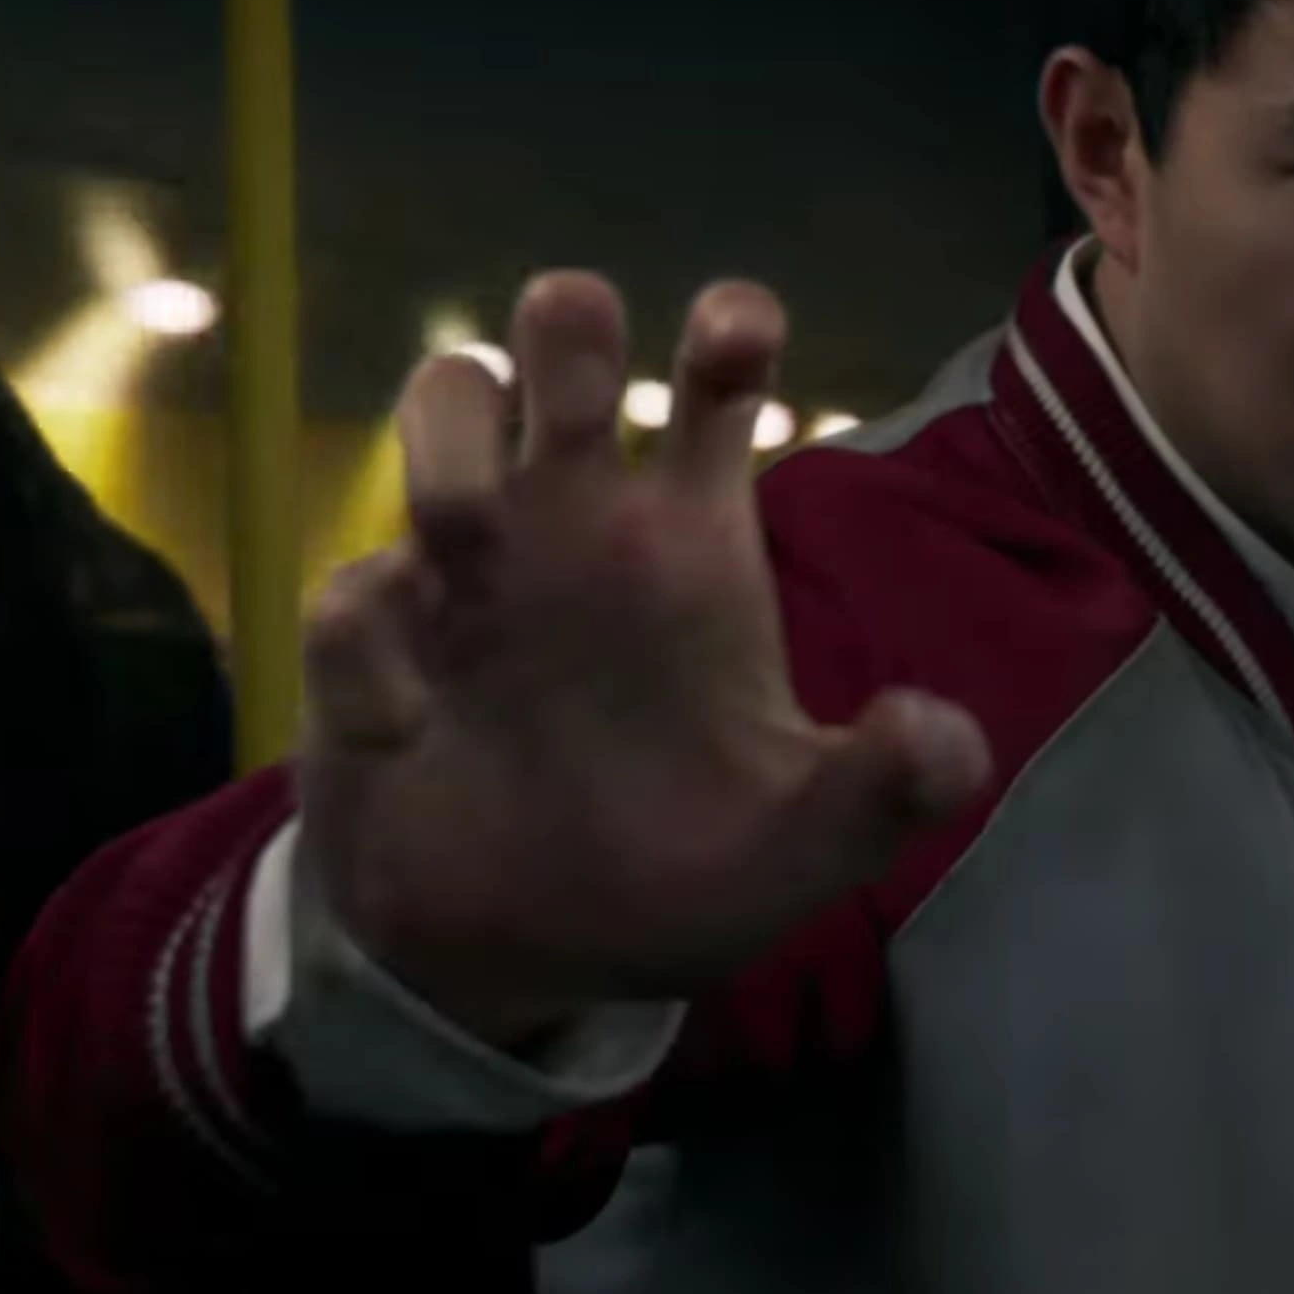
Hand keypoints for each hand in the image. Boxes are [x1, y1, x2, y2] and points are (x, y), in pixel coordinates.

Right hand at [297, 273, 991, 1047]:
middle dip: (566, 327)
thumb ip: (887, 790)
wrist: (541, 966)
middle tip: (577, 420)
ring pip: (444, 401)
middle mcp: (580, 524)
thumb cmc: (681, 871)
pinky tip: (411, 727)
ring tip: (472, 538)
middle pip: (563, 340)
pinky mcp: (371, 658)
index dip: (726, 328)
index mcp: (692, 543)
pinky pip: (350, 598)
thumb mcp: (808, 844)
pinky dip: (370, 646)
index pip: (714, 380)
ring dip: (448, 442)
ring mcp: (469, 576)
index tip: (731, 339)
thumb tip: (944, 736)